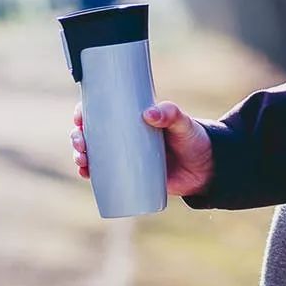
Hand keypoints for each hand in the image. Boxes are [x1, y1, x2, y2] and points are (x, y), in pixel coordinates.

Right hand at [70, 100, 213, 195]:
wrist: (207, 168)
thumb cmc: (193, 139)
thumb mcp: (183, 123)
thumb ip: (171, 114)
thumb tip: (148, 113)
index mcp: (132, 118)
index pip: (101, 110)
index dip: (83, 112)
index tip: (79, 117)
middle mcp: (124, 136)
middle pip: (91, 133)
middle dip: (77, 137)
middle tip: (81, 144)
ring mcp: (125, 156)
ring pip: (93, 154)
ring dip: (80, 156)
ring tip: (83, 162)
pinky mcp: (129, 175)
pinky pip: (104, 175)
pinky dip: (91, 174)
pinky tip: (84, 174)